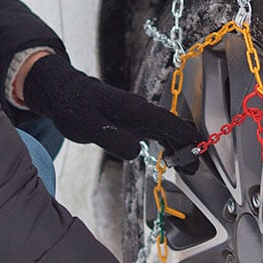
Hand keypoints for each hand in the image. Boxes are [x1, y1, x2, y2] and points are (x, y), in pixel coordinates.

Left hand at [22, 53, 199, 160]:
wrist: (62, 92)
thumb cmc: (73, 106)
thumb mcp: (88, 126)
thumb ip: (114, 139)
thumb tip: (136, 152)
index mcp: (137, 110)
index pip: (172, 124)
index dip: (189, 139)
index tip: (200, 154)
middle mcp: (142, 111)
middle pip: (175, 128)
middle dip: (188, 147)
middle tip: (195, 169)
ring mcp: (138, 115)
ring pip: (168, 131)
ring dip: (180, 147)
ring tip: (187, 167)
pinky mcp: (131, 120)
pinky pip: (157, 132)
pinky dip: (168, 144)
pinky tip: (169, 156)